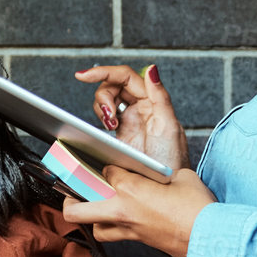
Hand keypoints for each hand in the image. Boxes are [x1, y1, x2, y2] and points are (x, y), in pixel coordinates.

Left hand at [60, 166, 215, 256]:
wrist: (210, 238)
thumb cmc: (199, 209)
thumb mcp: (182, 177)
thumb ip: (163, 174)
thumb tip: (161, 177)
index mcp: (130, 187)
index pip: (106, 170)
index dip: (110, 165)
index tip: (116, 165)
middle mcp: (122, 209)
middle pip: (77, 209)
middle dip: (70, 200)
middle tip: (73, 192)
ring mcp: (129, 229)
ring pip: (94, 228)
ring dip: (91, 219)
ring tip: (95, 209)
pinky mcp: (139, 241)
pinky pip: (114, 236)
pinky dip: (112, 229)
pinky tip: (121, 221)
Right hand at [75, 63, 189, 172]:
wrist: (165, 186)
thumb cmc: (172, 159)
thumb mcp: (169, 126)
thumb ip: (160, 96)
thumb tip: (152, 69)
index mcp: (154, 101)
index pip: (126, 76)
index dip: (104, 71)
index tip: (84, 75)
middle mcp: (142, 106)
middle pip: (113, 86)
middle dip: (104, 96)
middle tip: (108, 116)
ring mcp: (131, 119)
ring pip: (107, 99)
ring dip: (102, 107)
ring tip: (110, 124)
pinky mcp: (122, 133)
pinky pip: (106, 115)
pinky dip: (101, 117)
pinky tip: (107, 128)